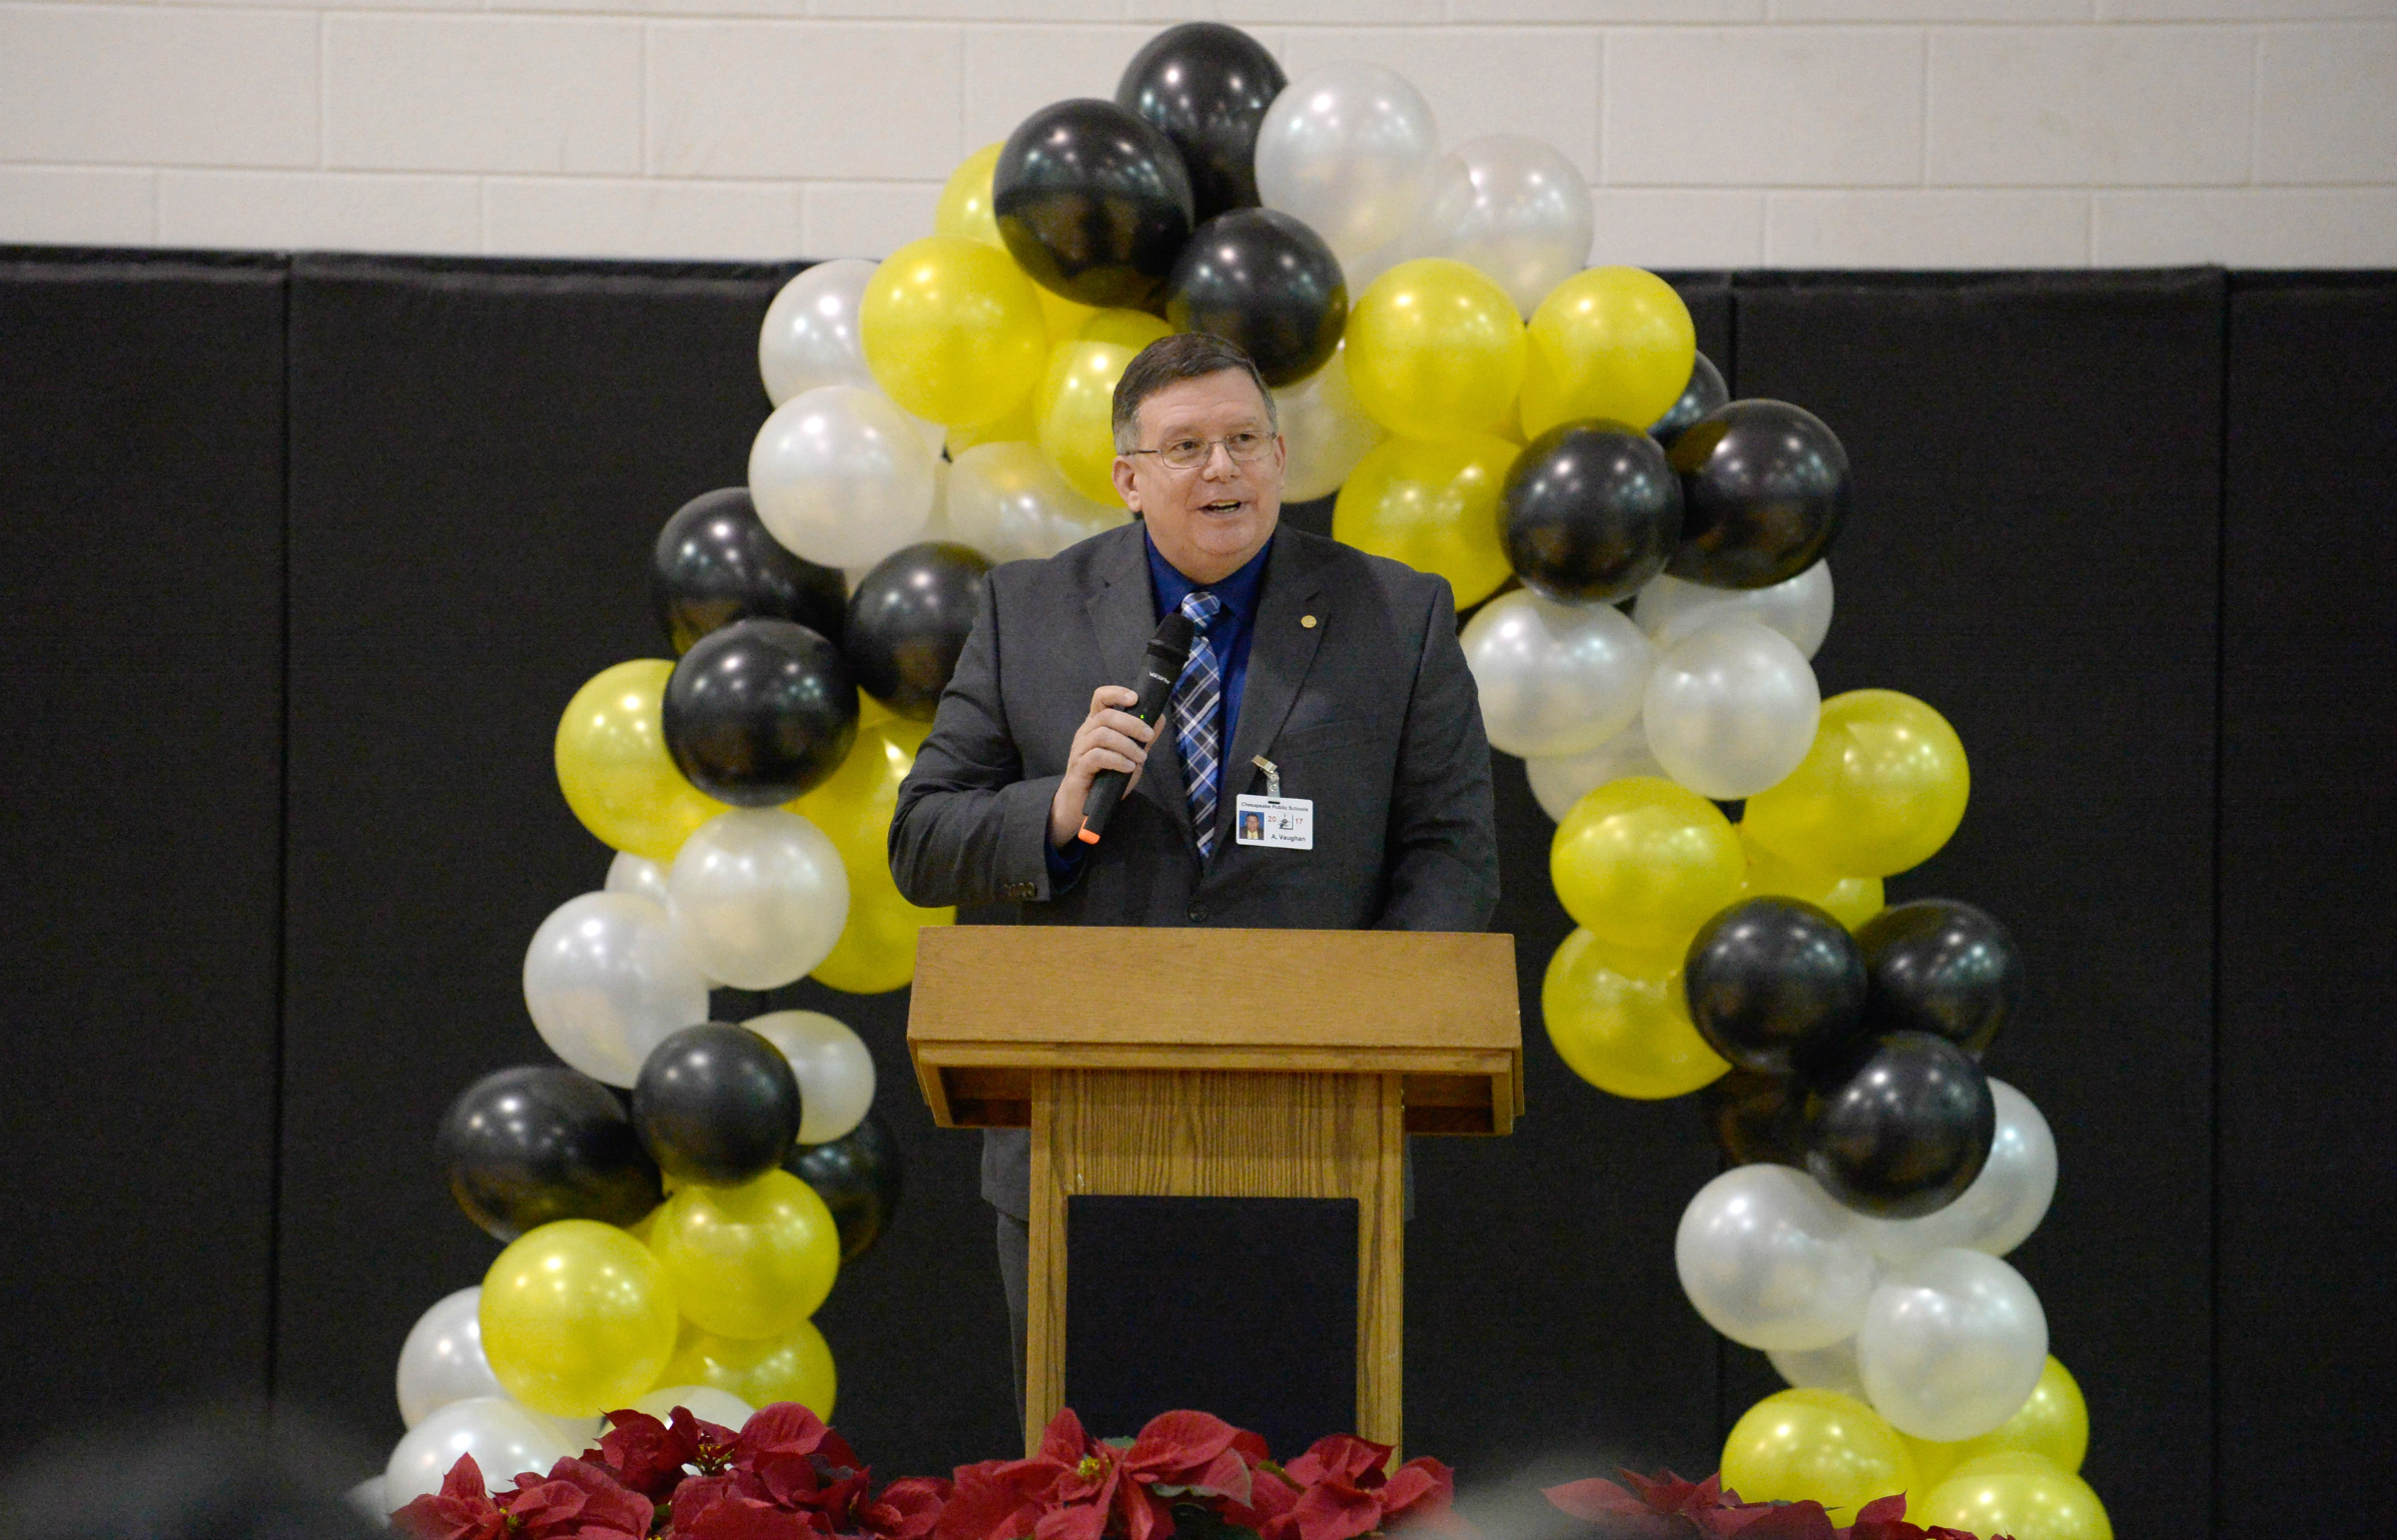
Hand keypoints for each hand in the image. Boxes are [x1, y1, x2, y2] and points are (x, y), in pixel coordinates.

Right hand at [1049, 685, 1156, 846]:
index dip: (1116, 693)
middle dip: (1132, 723)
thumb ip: (1142, 739)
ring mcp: (1080, 749)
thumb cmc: (1105, 778)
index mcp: (1096, 725)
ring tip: (1141, 757)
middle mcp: (1085, 733)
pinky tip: (1129, 767)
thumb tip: (1159, 719)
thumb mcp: (1130, 756)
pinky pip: (1098, 756)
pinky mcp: (1079, 766)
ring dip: (1127, 745)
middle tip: (1149, 735)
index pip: (1100, 698)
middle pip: (1106, 715)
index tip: (1135, 698)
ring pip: (1103, 734)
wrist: (1081, 806)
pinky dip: (1118, 760)